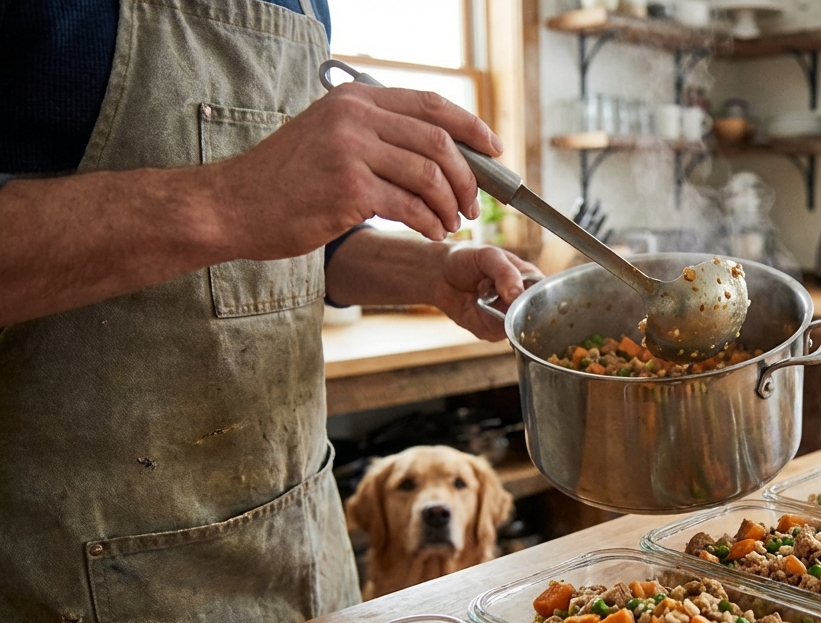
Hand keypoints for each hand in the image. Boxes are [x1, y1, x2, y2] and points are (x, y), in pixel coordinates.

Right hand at [212, 83, 502, 260]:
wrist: (234, 206)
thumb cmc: (284, 181)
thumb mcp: (329, 139)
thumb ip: (377, 136)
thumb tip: (441, 151)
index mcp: (355, 100)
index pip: (433, 105)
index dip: (473, 127)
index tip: (495, 150)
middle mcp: (354, 118)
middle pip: (439, 141)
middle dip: (467, 176)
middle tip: (473, 204)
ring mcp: (351, 151)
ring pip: (430, 175)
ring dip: (451, 205)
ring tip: (451, 223)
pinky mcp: (349, 189)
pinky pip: (411, 207)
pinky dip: (430, 223)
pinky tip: (430, 232)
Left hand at [431, 244, 539, 340]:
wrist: (438, 274)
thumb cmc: (466, 259)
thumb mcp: (488, 256)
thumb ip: (505, 272)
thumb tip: (516, 294)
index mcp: (529, 279)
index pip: (547, 293)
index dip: (541, 297)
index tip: (525, 294)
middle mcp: (522, 301)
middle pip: (535, 315)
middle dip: (517, 306)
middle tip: (496, 291)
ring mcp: (509, 318)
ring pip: (517, 326)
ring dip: (497, 311)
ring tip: (482, 291)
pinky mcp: (493, 331)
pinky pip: (498, 334)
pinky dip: (486, 320)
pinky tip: (477, 305)